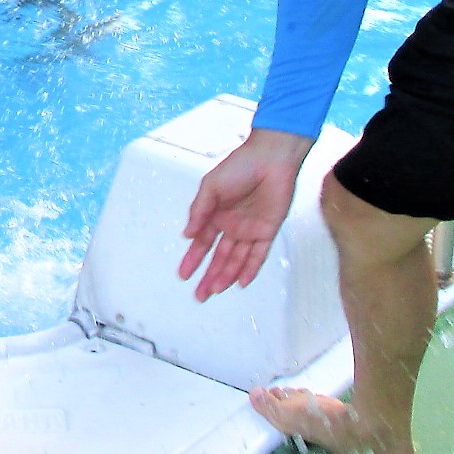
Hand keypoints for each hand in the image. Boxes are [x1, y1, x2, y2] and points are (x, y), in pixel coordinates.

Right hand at [178, 128, 312, 300]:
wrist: (270, 158)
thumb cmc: (240, 165)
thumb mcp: (210, 186)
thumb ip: (199, 211)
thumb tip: (187, 234)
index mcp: (216, 214)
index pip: (202, 243)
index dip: (192, 259)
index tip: (183, 274)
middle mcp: (232, 225)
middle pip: (219, 257)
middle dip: (209, 276)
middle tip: (199, 294)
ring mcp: (250, 230)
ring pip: (236, 260)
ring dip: (226, 276)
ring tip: (214, 291)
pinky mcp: (268, 231)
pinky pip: (258, 255)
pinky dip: (250, 269)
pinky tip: (241, 283)